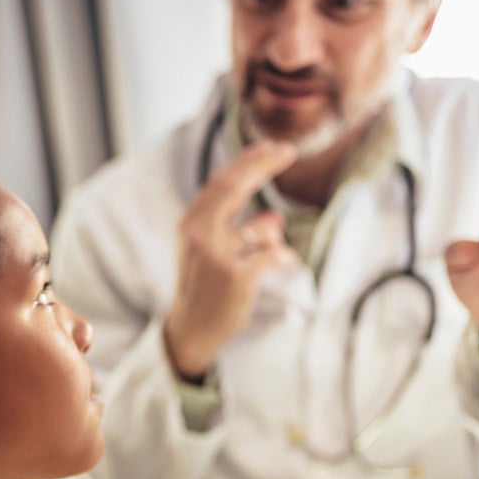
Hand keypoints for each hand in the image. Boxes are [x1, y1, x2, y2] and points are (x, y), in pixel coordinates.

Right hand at [164, 140, 299, 380]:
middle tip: (288, 151)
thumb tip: (274, 214)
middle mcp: (200, 234)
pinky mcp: (236, 278)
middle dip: (263, 164)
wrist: (190, 329)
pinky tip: (284, 262)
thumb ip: (234, 227)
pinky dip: (284, 256)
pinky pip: (274, 255)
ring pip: (263, 226)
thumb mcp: (207, 249)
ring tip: (271, 246)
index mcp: (191, 223)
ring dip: (274, 232)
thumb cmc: (204, 285)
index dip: (249, 161)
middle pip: (235, 186)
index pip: (221, 181)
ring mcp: (217, 256)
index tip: (274, 148)